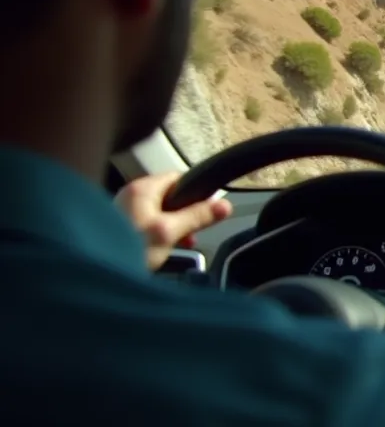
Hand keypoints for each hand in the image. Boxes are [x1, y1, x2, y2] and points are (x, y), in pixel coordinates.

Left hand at [114, 172, 233, 270]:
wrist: (94, 274)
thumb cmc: (127, 248)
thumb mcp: (170, 232)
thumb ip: (198, 216)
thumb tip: (224, 205)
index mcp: (141, 188)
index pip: (178, 178)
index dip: (196, 192)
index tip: (207, 208)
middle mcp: (129, 196)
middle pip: (169, 197)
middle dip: (184, 215)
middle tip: (192, 232)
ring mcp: (122, 212)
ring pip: (158, 213)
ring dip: (172, 227)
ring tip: (176, 244)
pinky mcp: (118, 229)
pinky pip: (146, 226)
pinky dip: (157, 235)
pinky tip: (159, 251)